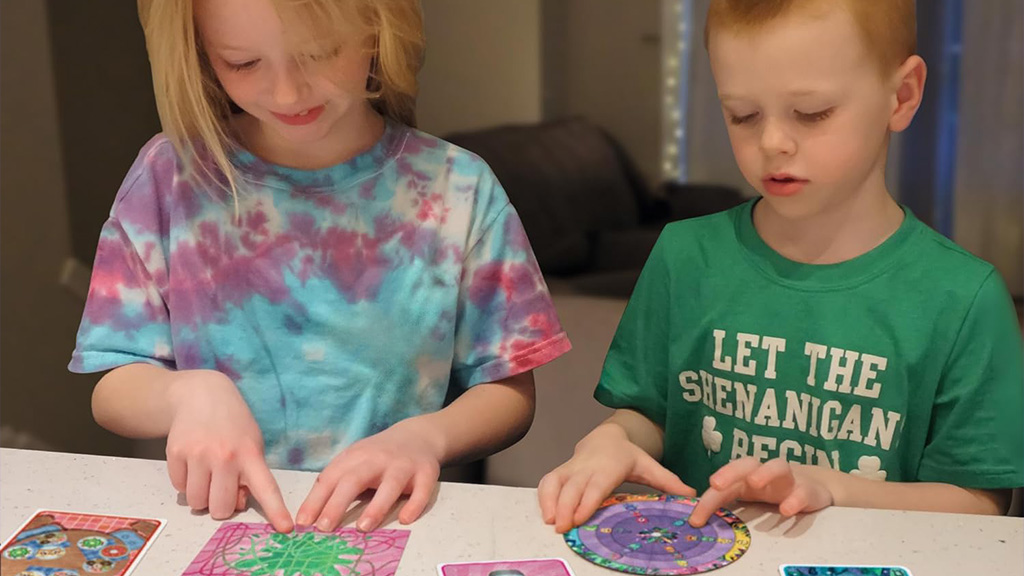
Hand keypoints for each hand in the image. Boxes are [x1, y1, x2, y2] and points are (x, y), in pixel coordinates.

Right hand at [165, 370, 292, 531]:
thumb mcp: (252, 443)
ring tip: (208, 475)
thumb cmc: (233, 425)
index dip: (276, 511)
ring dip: (202, 496)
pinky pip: (180, 488)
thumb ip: (249, 474)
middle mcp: (225, 456)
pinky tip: (193, 463)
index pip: (266, 488)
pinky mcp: (175, 453)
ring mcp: (198, 455)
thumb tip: (237, 503)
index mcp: (251, 454)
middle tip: (222, 488)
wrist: (202, 395)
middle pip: (221, 508)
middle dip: (222, 506)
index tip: (286, 529)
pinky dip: (186, 483)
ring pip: (197, 503)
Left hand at [296, 420, 442, 531]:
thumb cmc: (380, 455)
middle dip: (337, 504)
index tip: (303, 522)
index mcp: (355, 456)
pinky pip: (422, 490)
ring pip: (389, 485)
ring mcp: (403, 465)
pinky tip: (405, 519)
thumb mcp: (355, 459)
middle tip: (324, 528)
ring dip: (376, 507)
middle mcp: (378, 459)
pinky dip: (414, 504)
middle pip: (354, 480)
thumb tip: (312, 512)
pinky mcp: (426, 472)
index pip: (331, 478)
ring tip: (362, 528)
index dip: (316, 500)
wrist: (418, 435)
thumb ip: (336, 480)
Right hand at [537, 423, 695, 532]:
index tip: (580, 517)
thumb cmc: (627, 456)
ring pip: (556, 483)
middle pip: (572, 487)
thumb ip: (668, 481)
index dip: (587, 500)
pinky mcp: (560, 472)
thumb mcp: (649, 465)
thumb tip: (692, 495)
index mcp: (609, 467)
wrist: (606, 438)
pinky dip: (544, 498)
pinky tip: (546, 515)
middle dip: (566, 507)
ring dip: (551, 503)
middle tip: (563, 528)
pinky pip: (547, 483)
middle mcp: (587, 467)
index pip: (596, 485)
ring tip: (552, 523)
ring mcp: (571, 469)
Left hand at [689, 457, 833, 526]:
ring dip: (765, 473)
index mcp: (745, 477)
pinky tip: (786, 510)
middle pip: (746, 464)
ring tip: (754, 483)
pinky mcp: (808, 490)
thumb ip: (726, 503)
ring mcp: (788, 479)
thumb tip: (697, 520)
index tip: (696, 520)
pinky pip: (803, 491)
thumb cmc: (772, 491)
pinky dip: (795, 499)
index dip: (708, 500)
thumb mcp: (748, 497)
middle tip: (715, 483)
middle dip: (730, 471)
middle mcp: (764, 474)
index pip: (723, 484)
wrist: (813, 488)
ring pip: (778, 466)